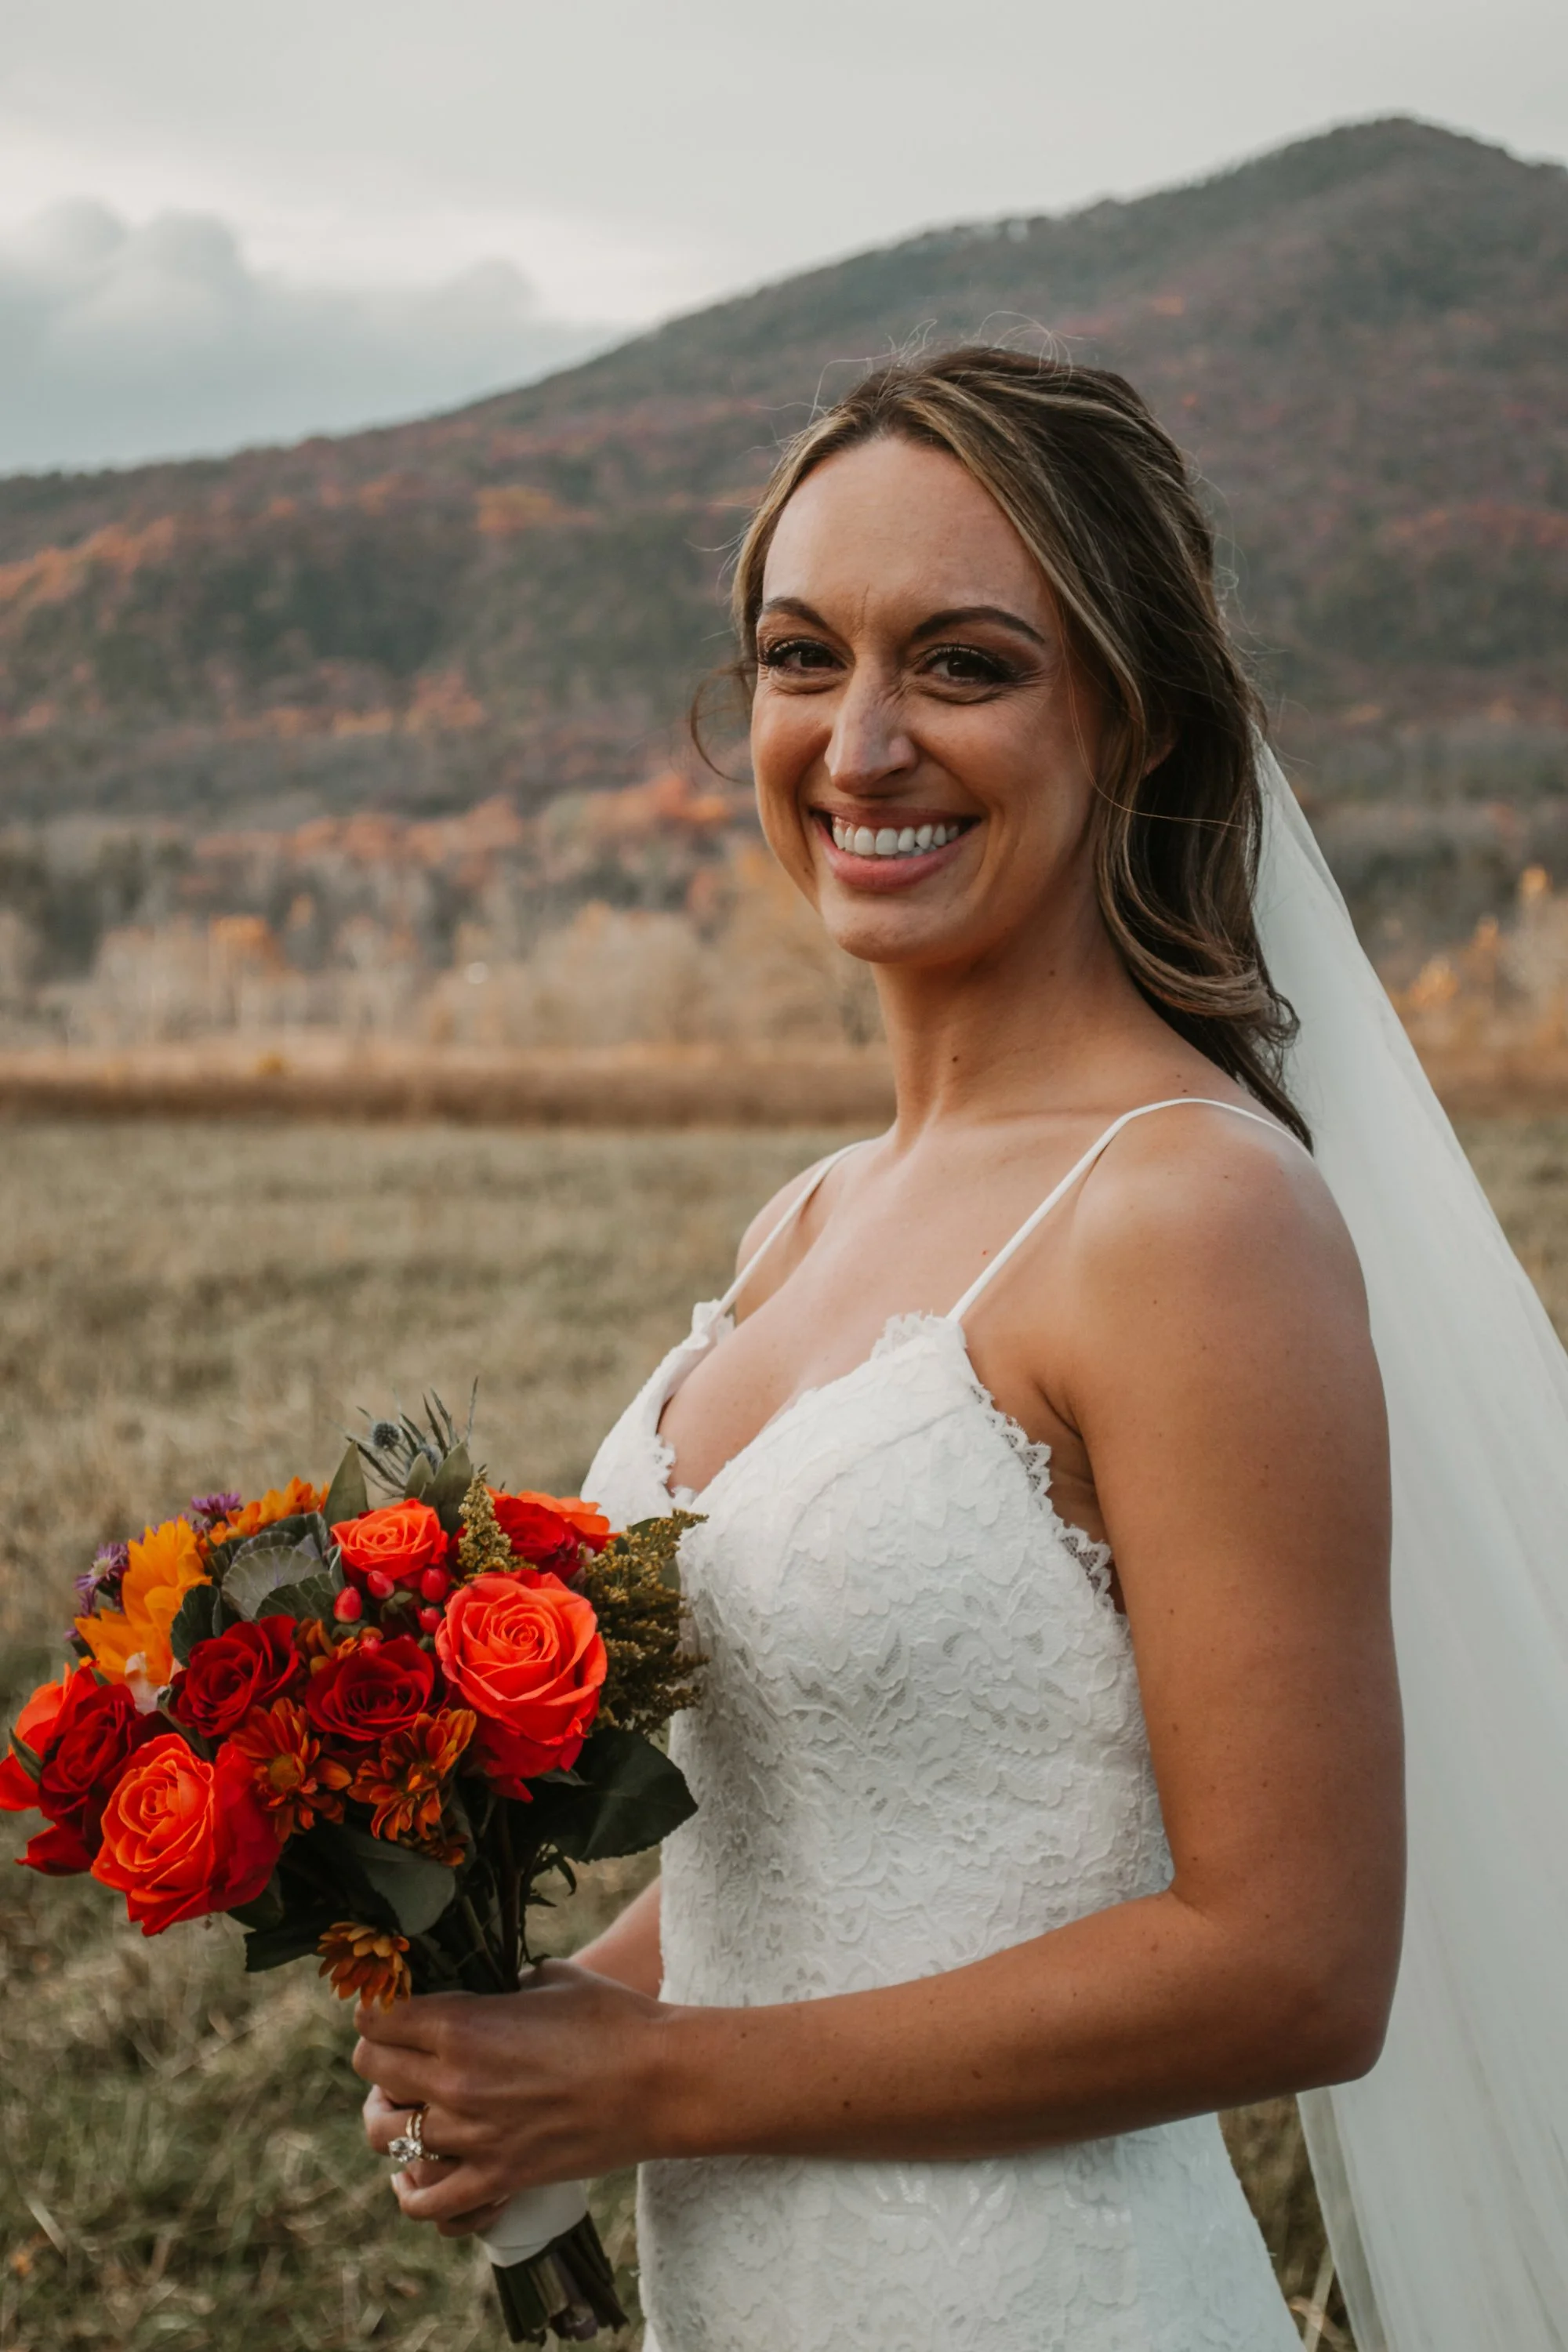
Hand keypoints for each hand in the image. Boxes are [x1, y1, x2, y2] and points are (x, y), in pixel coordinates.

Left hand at [354, 1959, 668, 2232]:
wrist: (662, 2080)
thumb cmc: (614, 2017)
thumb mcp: (551, 1977)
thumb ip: (503, 1984)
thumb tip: (485, 1991)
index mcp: (464, 2023)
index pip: (378, 2019)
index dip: (377, 2008)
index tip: (390, 2007)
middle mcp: (456, 2080)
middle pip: (373, 2069)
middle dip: (379, 2054)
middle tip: (398, 2049)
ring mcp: (474, 2136)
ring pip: (387, 2135)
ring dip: (392, 2116)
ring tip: (410, 2106)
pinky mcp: (499, 2178)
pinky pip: (426, 2202)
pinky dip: (412, 2190)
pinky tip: (417, 2172)